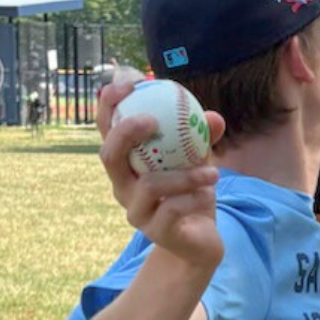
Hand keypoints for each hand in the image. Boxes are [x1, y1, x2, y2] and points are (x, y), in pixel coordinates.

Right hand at [98, 77, 221, 265]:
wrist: (200, 238)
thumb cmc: (191, 191)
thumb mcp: (198, 159)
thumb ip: (202, 137)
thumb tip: (213, 117)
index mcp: (126, 162)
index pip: (106, 128)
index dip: (110, 103)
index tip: (129, 81)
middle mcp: (122, 185)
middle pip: (109, 155)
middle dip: (125, 133)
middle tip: (152, 121)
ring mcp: (135, 211)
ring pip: (149, 185)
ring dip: (183, 175)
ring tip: (212, 171)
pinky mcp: (154, 232)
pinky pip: (171, 210)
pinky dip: (193, 197)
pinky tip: (209, 191)